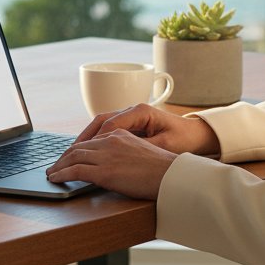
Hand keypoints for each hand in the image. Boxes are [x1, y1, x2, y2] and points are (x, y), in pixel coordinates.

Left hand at [45, 128, 176, 198]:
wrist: (172, 176)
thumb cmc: (163, 169)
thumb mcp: (142, 153)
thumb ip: (124, 153)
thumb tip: (114, 164)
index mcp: (120, 134)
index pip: (91, 140)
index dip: (76, 149)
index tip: (69, 157)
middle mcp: (111, 141)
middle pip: (79, 147)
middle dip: (64, 157)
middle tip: (55, 166)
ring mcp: (106, 156)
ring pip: (73, 157)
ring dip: (59, 166)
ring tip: (52, 174)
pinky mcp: (104, 172)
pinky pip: (75, 171)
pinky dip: (62, 174)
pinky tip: (55, 179)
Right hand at [70, 103, 221, 155]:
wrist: (196, 134)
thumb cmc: (183, 139)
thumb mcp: (164, 145)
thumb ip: (142, 147)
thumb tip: (120, 152)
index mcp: (140, 111)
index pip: (111, 125)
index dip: (95, 140)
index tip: (82, 154)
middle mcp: (132, 110)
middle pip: (101, 121)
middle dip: (84, 138)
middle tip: (68, 154)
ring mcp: (130, 115)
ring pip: (101, 124)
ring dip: (87, 138)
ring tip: (72, 154)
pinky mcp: (130, 124)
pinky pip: (107, 129)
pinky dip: (95, 139)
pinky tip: (87, 151)